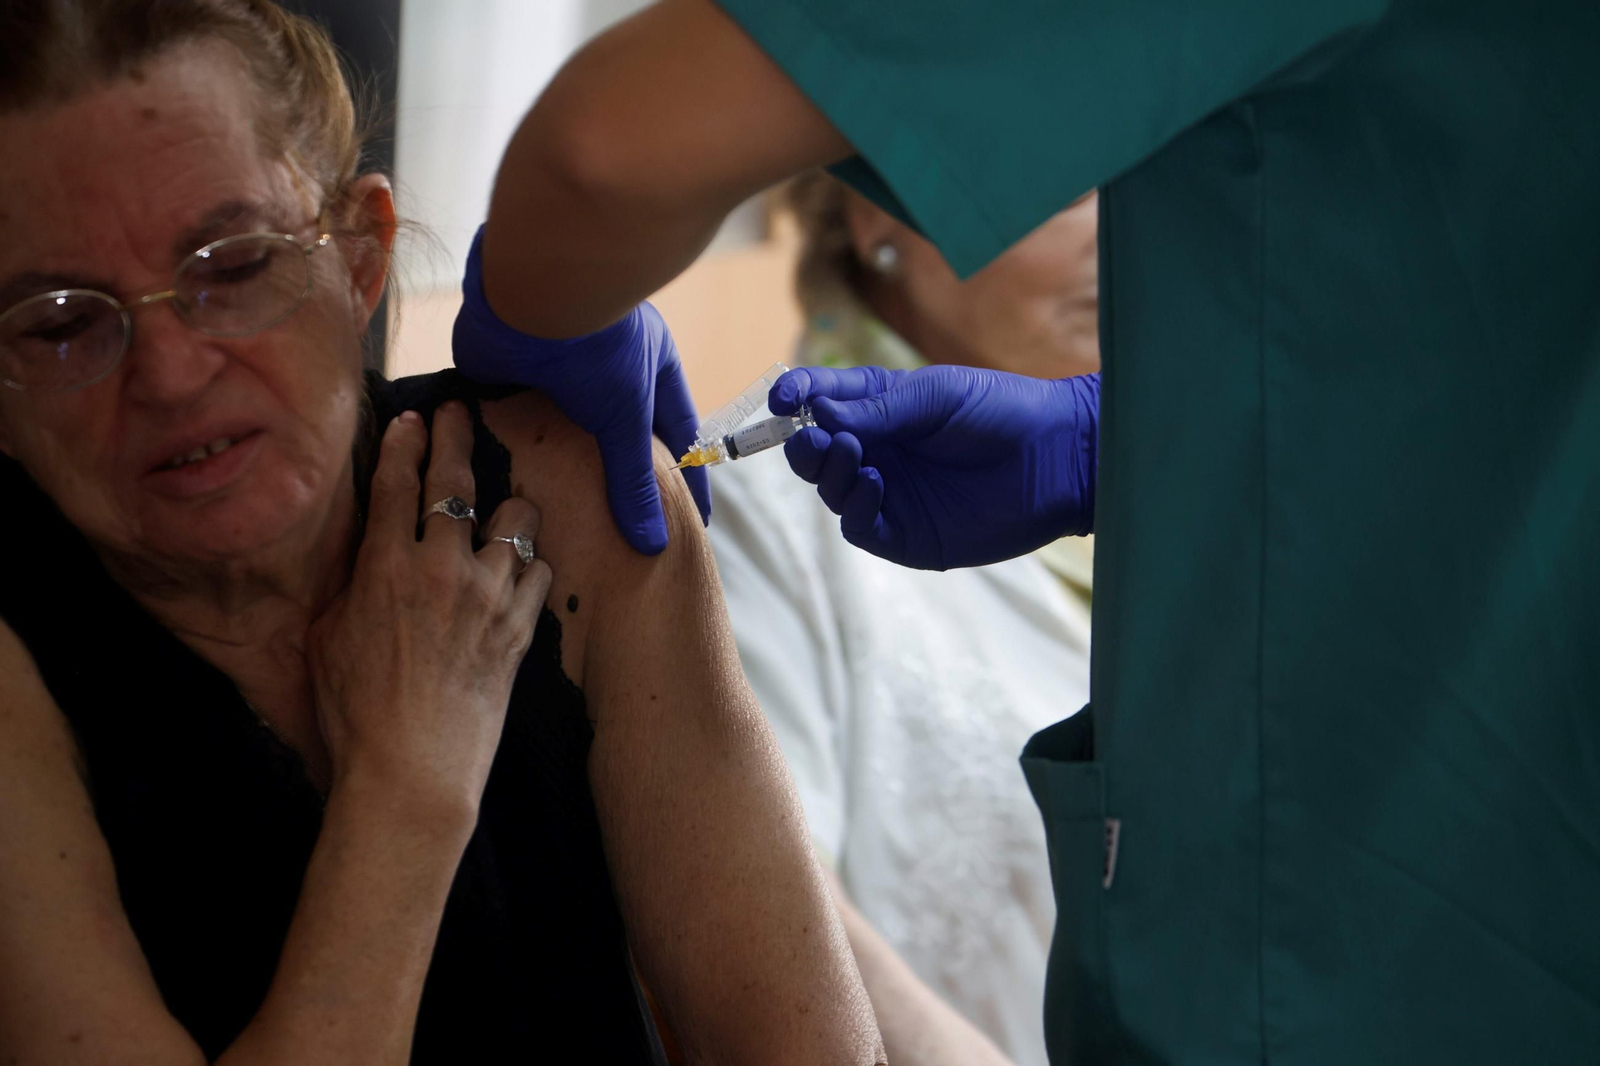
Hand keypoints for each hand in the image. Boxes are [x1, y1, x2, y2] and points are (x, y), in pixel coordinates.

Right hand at [307, 403, 552, 819]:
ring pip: (515, 519)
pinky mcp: (520, 628)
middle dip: (454, 438)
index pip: (396, 485)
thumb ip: (349, 586)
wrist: (412, 771)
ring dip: (508, 506)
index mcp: (386, 568)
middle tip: (458, 413)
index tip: (410, 419)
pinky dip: (528, 562)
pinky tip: (519, 565)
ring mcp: (489, 596)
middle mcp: (443, 570)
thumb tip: (363, 554)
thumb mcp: (329, 640)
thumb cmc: (356, 715)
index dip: (403, 444)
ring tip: (504, 505)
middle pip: (455, 483)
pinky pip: (537, 571)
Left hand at [452, 225, 710, 554]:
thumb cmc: (599, 346)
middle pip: (616, 429)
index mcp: (649, 364)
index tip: (696, 519)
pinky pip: (513, 413)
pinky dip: (511, 443)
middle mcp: (605, 363)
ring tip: (563, 516)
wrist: (530, 289)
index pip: (675, 432)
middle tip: (627, 527)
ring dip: (559, 460)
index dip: (685, 475)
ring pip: (563, 422)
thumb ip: (634, 482)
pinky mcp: (509, 368)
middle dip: (619, 472)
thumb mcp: (626, 420)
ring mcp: (557, 363)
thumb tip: (654, 545)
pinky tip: (508, 480)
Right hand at [770, 365, 1098, 570]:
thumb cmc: (1002, 412)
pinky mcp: (906, 534)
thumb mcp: (935, 396)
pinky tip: (875, 482)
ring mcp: (890, 495)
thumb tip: (818, 414)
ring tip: (850, 450)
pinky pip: (860, 526)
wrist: (1057, 457)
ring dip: (829, 470)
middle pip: (816, 452)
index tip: (783, 398)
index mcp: (881, 409)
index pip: (822, 403)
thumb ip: (877, 408)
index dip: (798, 398)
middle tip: (811, 433)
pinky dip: (855, 505)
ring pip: (830, 489)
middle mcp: (878, 452)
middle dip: (804, 442)